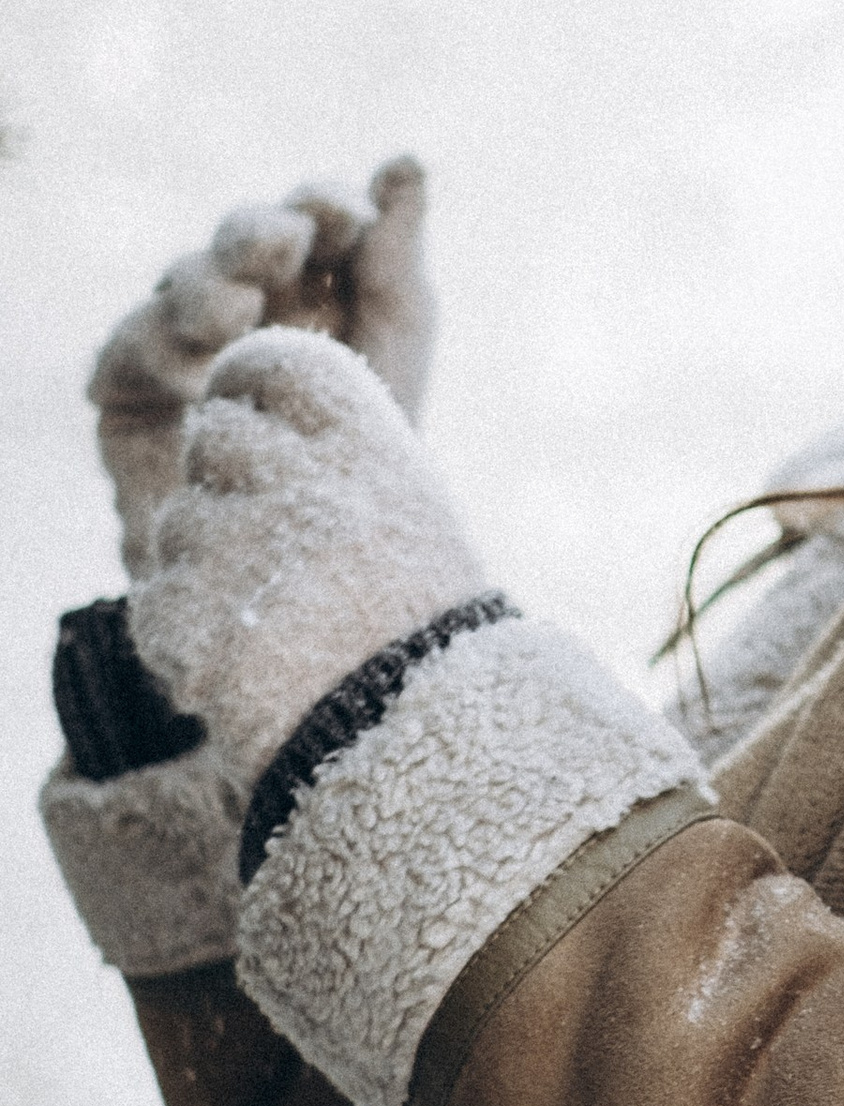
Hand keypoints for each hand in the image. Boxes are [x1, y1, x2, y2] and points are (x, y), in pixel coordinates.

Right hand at [88, 156, 435, 574]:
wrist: (321, 563)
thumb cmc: (365, 443)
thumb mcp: (395, 341)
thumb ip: (396, 255)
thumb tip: (406, 157)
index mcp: (314, 276)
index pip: (309, 214)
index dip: (324, 205)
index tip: (349, 219)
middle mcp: (244, 296)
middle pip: (238, 237)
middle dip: (258, 234)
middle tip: (284, 248)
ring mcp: (182, 344)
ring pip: (179, 284)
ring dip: (209, 287)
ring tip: (238, 314)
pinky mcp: (131, 398)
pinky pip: (126, 351)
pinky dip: (154, 348)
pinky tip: (190, 366)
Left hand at [129, 333, 489, 790]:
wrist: (422, 744)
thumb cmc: (423, 624)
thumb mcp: (409, 505)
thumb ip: (332, 450)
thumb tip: (244, 406)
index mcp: (364, 436)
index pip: (264, 360)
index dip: (249, 394)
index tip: (263, 434)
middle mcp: (297, 473)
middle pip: (212, 437)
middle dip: (230, 483)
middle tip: (286, 552)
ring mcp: (235, 543)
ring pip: (178, 523)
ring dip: (210, 567)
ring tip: (284, 625)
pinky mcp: (185, 614)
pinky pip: (158, 601)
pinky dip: (190, 638)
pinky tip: (251, 666)